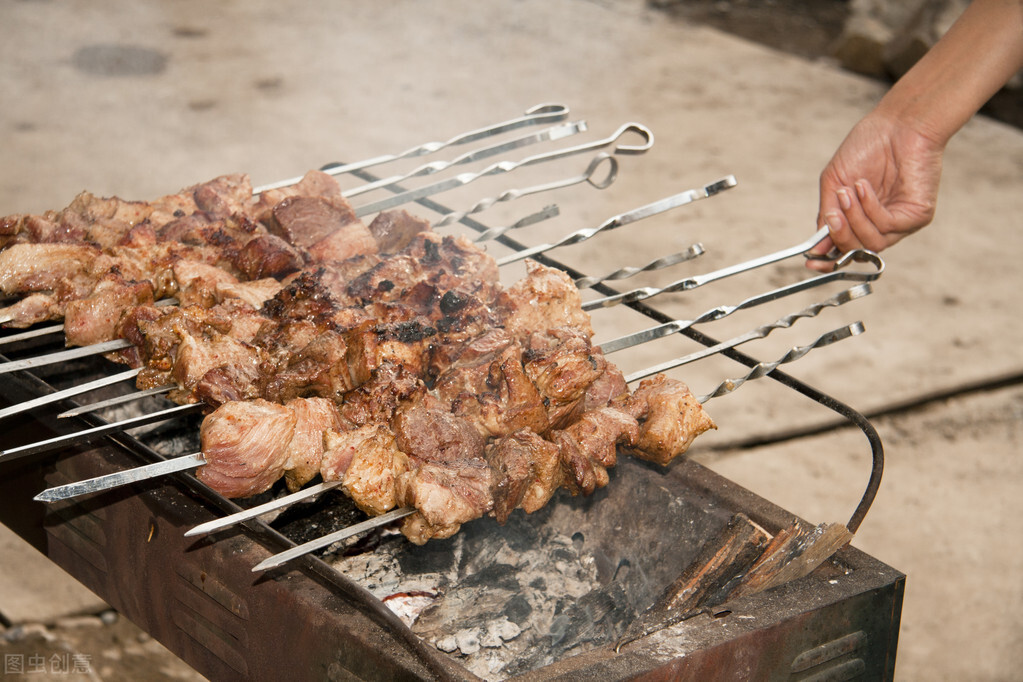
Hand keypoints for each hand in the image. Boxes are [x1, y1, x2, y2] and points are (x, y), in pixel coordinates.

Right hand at [806, 111, 944, 270]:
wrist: (898, 124)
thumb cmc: (867, 146)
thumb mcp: (835, 183)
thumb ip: (827, 214)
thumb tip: (817, 245)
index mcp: (861, 219)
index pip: (844, 250)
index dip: (827, 260)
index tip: (809, 262)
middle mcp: (881, 225)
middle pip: (856, 251)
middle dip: (840, 235)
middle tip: (833, 213)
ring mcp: (900, 223)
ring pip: (871, 243)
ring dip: (855, 219)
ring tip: (848, 192)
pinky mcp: (917, 216)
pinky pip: (887, 226)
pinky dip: (870, 208)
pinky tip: (864, 187)